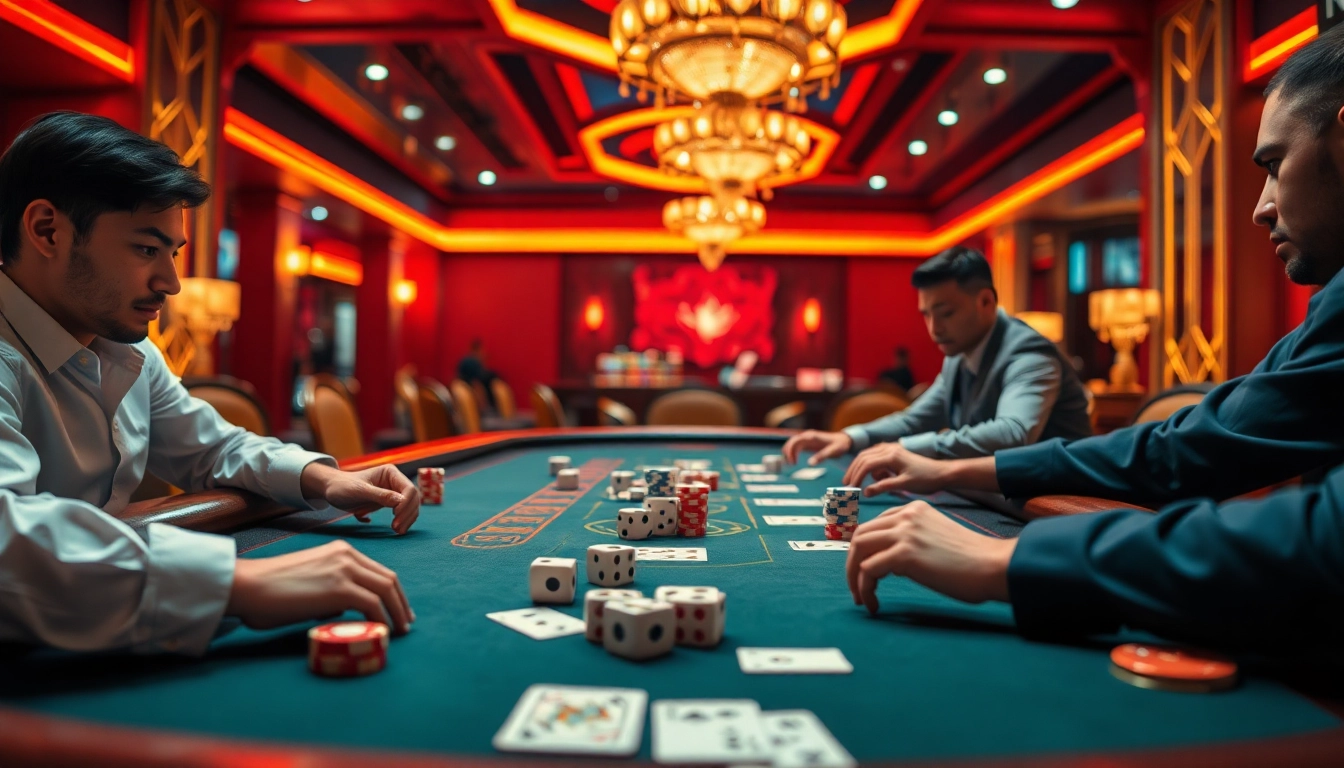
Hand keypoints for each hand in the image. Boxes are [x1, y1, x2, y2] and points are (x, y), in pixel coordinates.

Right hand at [226, 540, 413, 633]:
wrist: (247, 586)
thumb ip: (328, 591)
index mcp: (340, 551)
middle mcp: (347, 556)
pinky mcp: (339, 589)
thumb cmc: (268, 590)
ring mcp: (344, 570)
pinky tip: (383, 632)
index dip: (393, 591)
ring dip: (397, 612)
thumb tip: (341, 611)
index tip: (397, 609)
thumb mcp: (308, 581)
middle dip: (401, 602)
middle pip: (388, 579)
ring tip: (400, 631)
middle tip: (405, 621)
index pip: (378, 571)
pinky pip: (373, 605)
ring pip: (386, 590)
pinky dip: (383, 620)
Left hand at [301, 463, 420, 534]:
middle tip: (396, 529)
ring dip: (406, 519)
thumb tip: (401, 502)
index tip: (395, 519)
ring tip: (397, 531)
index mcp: (390, 473)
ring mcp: (393, 492)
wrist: (331, 490)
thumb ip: (380, 496)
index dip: (406, 505)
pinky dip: (402, 521)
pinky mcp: (389, 502)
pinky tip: (394, 529)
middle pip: (413, 499)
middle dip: (407, 514)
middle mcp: (395, 481)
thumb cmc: (343, 487)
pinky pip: (402, 512)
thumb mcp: (360, 491)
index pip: (409, 489)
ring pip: (410, 507)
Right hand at [782, 430, 852, 465]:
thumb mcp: (833, 451)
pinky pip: (796, 446)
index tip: (793, 463)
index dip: (791, 451)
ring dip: (788, 452)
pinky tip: (793, 461)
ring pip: (792, 443)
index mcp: (812, 436)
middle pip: (791, 442)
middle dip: (788, 453)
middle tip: (791, 465)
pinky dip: (792, 452)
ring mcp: (806, 439)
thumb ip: (821, 457)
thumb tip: (810, 464)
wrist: (844, 440)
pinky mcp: (807, 443)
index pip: (796, 441)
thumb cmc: (839, 445)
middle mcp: (807, 436)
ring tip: (791, 464)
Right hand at [841, 442, 945, 495]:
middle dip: (854, 471)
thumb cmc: (925, 479)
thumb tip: (865, 492)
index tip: (851, 489)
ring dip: (861, 468)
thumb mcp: (905, 485)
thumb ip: (884, 487)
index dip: (856, 476)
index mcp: (891, 455)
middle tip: (847, 485)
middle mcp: (889, 448)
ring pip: (868, 455)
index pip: (866, 464)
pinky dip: (871, 466)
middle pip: (863, 457)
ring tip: (856, 482)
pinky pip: (876, 457)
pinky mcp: (894, 451)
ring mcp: (891, 448)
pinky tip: (878, 477)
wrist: (941, 472)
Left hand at [845, 501, 1014, 613]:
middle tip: (857, 587)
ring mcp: (904, 532)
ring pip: (858, 550)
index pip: (875, 525)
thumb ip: (914, 540)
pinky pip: (868, 570)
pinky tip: (874, 604)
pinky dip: (865, 589)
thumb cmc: (974, 560)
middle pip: (860, 535)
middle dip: (851, 563)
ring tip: (862, 598)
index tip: (863, 570)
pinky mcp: (904, 553)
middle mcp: (906, 515)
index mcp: (914, 510)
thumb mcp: (937, 538)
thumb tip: (891, 561)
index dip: (864, 549)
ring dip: (854, 577)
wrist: (994, 565)